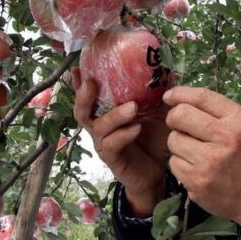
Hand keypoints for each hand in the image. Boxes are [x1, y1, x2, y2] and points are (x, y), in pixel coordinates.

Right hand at [72, 71, 169, 217]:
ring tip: (133, 107)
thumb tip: (164, 70)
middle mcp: (100, 128)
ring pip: (99, 127)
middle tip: (91, 83)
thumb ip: (154, 95)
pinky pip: (112, 145)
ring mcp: (104, 144)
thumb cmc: (153, 139)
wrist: (158, 172)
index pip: (88, 97)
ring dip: (115, 115)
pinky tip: (136, 128)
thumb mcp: (156, 112)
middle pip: (82, 111)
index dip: (79, 83)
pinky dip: (124, 135)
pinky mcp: (112, 159)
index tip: (76, 68)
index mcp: (106, 114)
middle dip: (83, 97)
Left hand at [163, 86, 240, 237]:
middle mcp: (225, 137)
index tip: (169, 96)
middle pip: (180, 115)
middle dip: (174, 118)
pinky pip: (173, 163)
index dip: (180, 93)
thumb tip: (177, 99)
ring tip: (194, 150)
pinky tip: (195, 167)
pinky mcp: (197, 181)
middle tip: (180, 125)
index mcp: (238, 119)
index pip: (201, 97)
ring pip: (173, 140)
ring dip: (178, 143)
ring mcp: (209, 161)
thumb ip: (216, 111)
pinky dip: (180, 164)